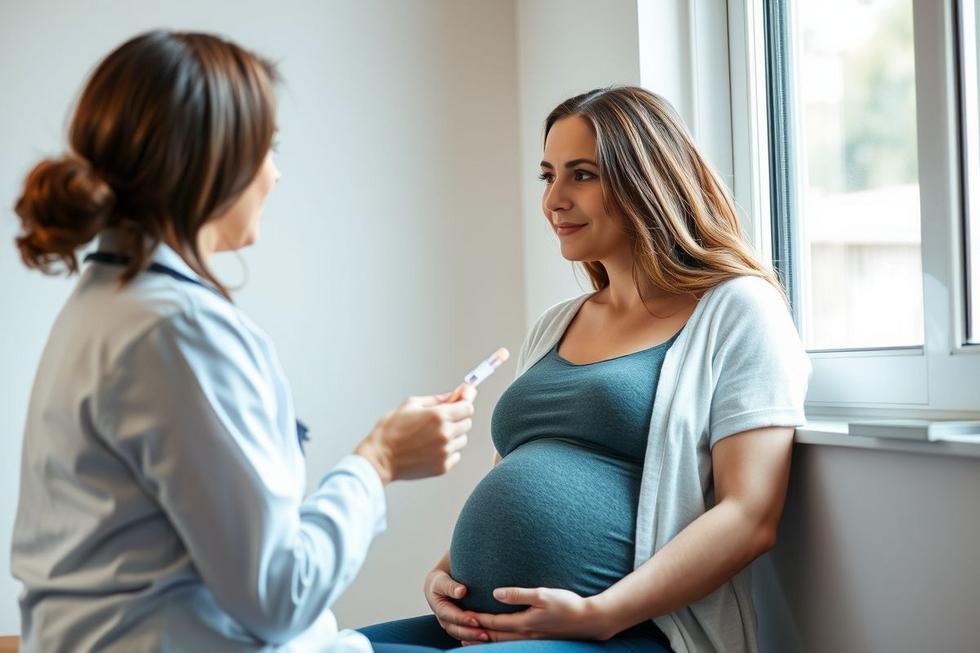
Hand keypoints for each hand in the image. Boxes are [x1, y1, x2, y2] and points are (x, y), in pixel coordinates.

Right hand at [355, 385, 475, 483]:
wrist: (379, 459)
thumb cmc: (390, 432)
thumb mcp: (410, 405)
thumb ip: (436, 399)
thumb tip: (453, 395)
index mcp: (438, 416)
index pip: (468, 407)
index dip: (465, 402)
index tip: (464, 399)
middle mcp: (445, 434)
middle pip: (467, 422)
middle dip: (457, 418)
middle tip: (441, 419)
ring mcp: (445, 452)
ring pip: (462, 439)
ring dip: (453, 435)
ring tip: (432, 435)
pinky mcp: (443, 467)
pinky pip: (456, 454)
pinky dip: (447, 450)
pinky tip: (431, 448)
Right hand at [423, 568, 488, 642]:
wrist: (438, 586)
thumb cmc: (441, 582)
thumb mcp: (442, 581)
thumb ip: (450, 586)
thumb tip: (461, 591)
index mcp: (440, 608)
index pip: (451, 616)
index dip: (463, 619)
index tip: (476, 621)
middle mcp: (445, 620)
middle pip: (457, 630)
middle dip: (470, 633)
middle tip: (485, 634)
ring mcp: (451, 625)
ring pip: (462, 635)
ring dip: (474, 638)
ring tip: (487, 637)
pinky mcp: (459, 627)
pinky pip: (466, 636)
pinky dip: (475, 639)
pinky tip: (486, 639)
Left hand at [468, 587, 611, 642]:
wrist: (589, 621)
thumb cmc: (567, 604)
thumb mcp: (543, 594)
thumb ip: (518, 594)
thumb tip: (496, 593)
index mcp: (524, 623)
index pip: (493, 623)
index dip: (476, 619)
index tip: (462, 615)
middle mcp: (525, 635)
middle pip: (493, 637)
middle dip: (475, 634)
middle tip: (458, 630)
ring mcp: (531, 639)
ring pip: (502, 642)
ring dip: (485, 640)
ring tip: (470, 637)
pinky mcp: (537, 639)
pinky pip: (512, 642)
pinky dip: (499, 640)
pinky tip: (497, 637)